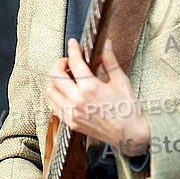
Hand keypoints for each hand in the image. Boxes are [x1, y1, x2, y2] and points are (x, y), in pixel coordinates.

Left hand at [47, 38, 149, 154]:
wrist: (129, 133)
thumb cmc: (127, 109)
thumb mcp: (121, 81)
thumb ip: (110, 61)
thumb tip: (106, 45)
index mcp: (91, 88)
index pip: (74, 62)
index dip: (73, 49)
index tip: (73, 44)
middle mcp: (78, 100)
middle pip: (55, 75)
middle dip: (59, 63)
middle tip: (67, 61)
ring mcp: (73, 113)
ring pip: (50, 91)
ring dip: (55, 81)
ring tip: (66, 78)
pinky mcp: (71, 123)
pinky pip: (54, 107)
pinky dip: (57, 97)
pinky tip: (66, 93)